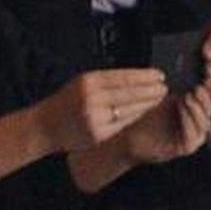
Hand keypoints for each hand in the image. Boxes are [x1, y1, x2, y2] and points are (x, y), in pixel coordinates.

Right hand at [37, 68, 166, 151]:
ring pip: (129, 110)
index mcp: (88, 82)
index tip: (159, 75)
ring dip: (147, 104)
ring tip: (159, 98)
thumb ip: (105, 81)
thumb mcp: (81, 83)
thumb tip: (137, 78)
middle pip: (130, 93)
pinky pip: (123, 124)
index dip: (145, 76)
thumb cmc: (66, 102)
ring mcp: (95, 118)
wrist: (45, 126)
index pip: (123, 77)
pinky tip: (144, 111)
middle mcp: (92, 99)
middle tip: (164, 87)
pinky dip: (136, 116)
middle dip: (151, 90)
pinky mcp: (98, 135)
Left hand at [120, 85, 210, 164]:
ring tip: (187, 99)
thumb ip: (179, 89)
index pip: (207, 102)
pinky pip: (192, 138)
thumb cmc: (146, 116)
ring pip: (203, 125)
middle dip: (204, 100)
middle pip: (209, 113)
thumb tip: (191, 73)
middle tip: (195, 89)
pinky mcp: (183, 149)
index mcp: (193, 113)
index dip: (208, 91)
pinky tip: (183, 112)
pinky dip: (189, 124)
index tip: (205, 79)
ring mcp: (191, 139)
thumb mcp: (164, 98)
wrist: (130, 134)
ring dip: (196, 110)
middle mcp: (195, 126)